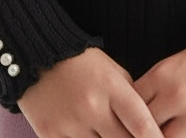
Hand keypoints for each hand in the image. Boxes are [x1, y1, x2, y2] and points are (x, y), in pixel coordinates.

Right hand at [17, 46, 165, 137]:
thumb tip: (148, 128)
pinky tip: (92, 136)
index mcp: (111, 87)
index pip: (142, 125)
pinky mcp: (50, 135)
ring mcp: (70, 125)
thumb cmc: (81, 63)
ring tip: (109, 132)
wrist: (37, 55)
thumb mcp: (112, 72)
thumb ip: (130, 98)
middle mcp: (92, 108)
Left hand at [132, 45, 185, 137]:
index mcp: (162, 74)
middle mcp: (176, 95)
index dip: (127, 117)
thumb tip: (135, 112)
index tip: (126, 124)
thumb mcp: (177, 64)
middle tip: (143, 132)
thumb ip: (155, 87)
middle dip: (142, 132)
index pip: (130, 105)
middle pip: (144, 127)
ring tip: (168, 133)